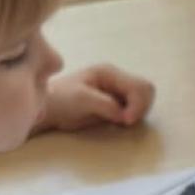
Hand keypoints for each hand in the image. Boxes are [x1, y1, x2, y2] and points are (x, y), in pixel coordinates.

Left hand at [39, 62, 154, 132]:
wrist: (48, 109)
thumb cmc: (60, 101)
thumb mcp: (81, 100)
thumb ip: (106, 104)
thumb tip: (125, 115)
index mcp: (110, 72)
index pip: (140, 86)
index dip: (138, 105)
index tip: (125, 121)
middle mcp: (117, 78)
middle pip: (147, 90)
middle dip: (141, 108)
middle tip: (124, 122)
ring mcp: (118, 90)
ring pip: (144, 99)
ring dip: (138, 113)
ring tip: (120, 122)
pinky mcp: (117, 102)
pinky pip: (136, 108)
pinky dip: (133, 116)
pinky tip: (118, 121)